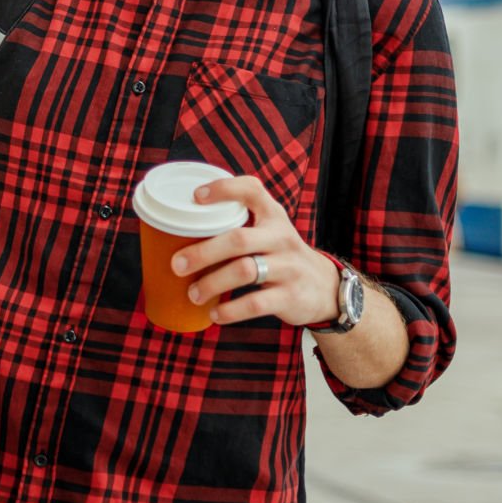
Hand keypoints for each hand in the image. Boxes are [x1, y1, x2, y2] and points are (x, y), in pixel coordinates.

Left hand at [171, 176, 339, 327]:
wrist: (324, 286)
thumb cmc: (281, 254)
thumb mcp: (270, 230)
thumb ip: (240, 223)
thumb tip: (183, 228)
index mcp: (273, 215)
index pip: (251, 190)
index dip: (223, 189)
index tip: (195, 197)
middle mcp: (281, 237)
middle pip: (238, 239)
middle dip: (204, 252)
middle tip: (177, 265)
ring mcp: (288, 267)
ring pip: (244, 271)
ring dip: (212, 283)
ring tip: (193, 293)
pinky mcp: (290, 296)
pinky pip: (255, 303)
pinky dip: (230, 310)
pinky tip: (215, 313)